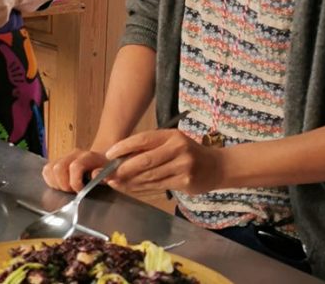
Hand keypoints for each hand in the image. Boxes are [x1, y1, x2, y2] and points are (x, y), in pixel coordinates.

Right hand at [41, 148, 109, 192]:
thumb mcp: (113, 173)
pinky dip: (51, 180)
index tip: (80, 191)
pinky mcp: (57, 161)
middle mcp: (74, 154)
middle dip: (64, 184)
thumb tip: (94, 175)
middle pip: (59, 168)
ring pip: (50, 169)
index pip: (75, 166)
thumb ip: (106, 175)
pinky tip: (60, 185)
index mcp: (88, 156)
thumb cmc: (107, 169)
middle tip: (72, 191)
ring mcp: (65, 157)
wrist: (102, 158)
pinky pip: (47, 170)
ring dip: (56, 183)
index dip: (75, 182)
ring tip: (67, 188)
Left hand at [104, 129, 223, 195]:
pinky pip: (157, 186)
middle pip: (145, 160)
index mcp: (172, 136)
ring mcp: (183, 166)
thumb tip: (120, 157)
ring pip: (150, 176)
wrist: (217, 167)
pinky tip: (130, 189)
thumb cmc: (188, 153)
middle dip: (124, 169)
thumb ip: (151, 148)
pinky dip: (141, 188)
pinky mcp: (185, 182)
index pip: (144, 139)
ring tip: (115, 183)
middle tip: (107, 174)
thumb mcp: (172, 142)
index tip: (109, 154)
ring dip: (129, 181)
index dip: (124, 147)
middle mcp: (178, 149)